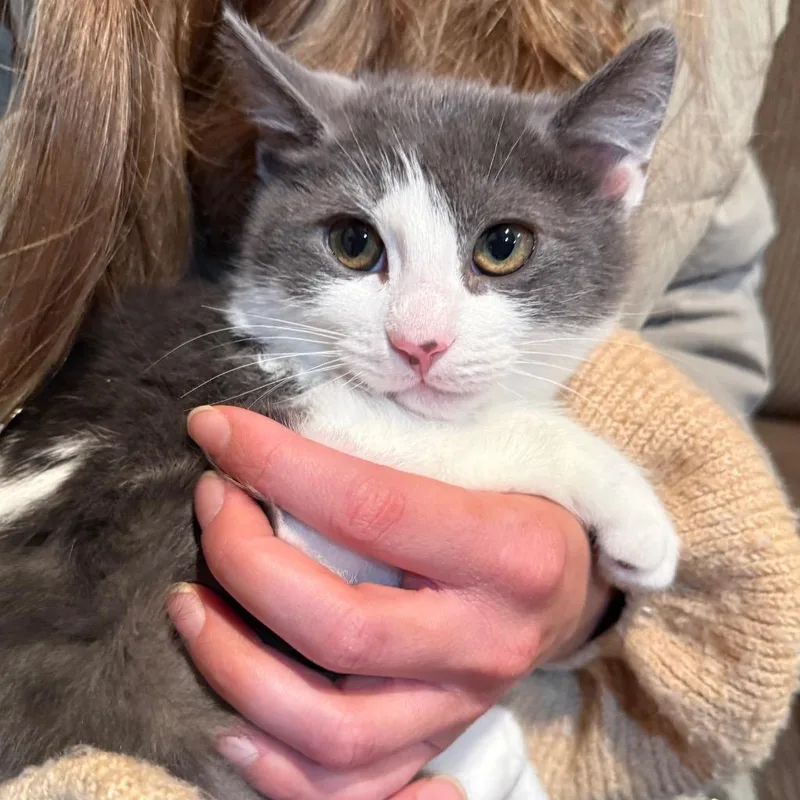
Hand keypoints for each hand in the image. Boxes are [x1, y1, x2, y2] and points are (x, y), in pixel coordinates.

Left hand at [168, 406, 609, 799]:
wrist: (568, 583)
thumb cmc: (515, 502)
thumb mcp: (480, 456)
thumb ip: (388, 450)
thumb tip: (269, 443)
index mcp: (509, 552)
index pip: (372, 508)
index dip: (279, 466)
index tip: (217, 431)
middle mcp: (487, 641)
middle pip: (341, 629)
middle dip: (246, 563)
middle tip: (213, 506)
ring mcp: (460, 707)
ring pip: (332, 730)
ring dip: (234, 668)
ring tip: (188, 606)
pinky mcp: (435, 744)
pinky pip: (348, 792)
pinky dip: (275, 768)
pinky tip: (229, 722)